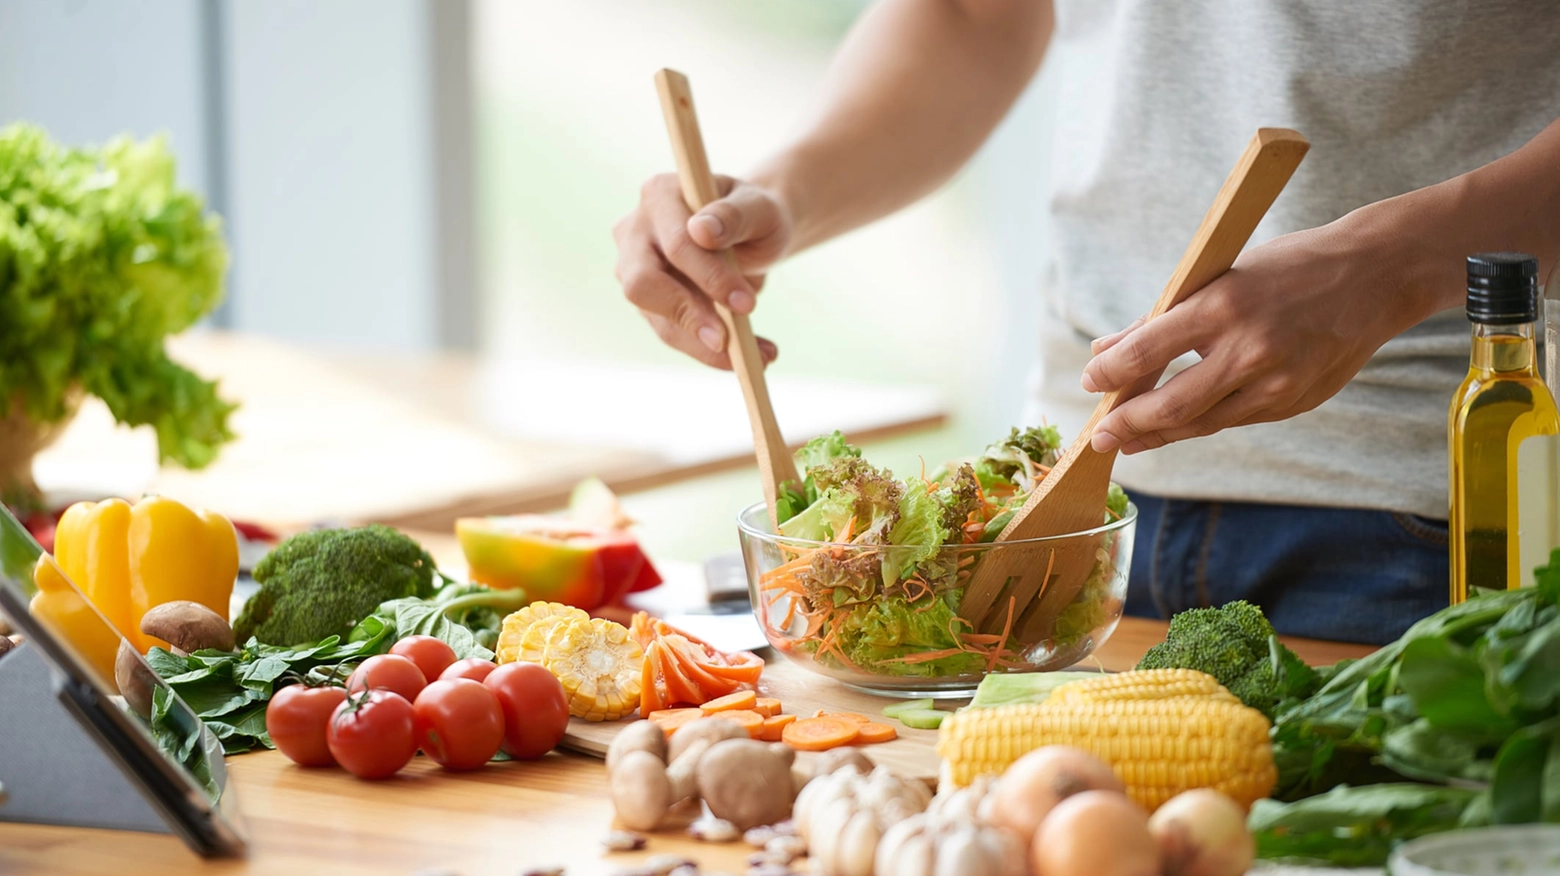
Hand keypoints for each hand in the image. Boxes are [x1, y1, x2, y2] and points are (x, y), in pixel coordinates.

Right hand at [613, 173, 790, 368]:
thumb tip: (702, 232)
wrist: (753, 233)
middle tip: (730, 343)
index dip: (709, 277)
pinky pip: (673, 333)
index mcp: (660, 194)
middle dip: (690, 317)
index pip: (676, 243)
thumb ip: (735, 215)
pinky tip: (750, 356)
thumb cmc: (755, 215)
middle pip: (642, 284)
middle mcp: (636, 230)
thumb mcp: (760, 208)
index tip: (748, 304)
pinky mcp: (649, 302)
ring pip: (657, 318)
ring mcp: (634, 269)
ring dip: (705, 346)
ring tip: (758, 357)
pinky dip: (710, 350)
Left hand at [1080, 222, 1418, 453]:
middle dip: (1126, 425)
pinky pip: (1234, 420)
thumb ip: (1161, 317)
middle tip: (1098, 438)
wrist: (1378, 275)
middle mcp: (1250, 350)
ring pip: (1201, 423)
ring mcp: (1276, 383)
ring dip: (1157, 436)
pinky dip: (1200, 424)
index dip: (1109, 374)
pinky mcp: (1295, 403)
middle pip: (1170, 405)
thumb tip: (1104, 349)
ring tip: (1127, 441)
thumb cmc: (1290, 267)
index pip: (1147, 351)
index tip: (1089, 382)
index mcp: (1224, 306)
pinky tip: (1175, 427)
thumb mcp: (1220, 275)